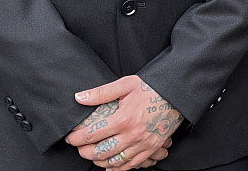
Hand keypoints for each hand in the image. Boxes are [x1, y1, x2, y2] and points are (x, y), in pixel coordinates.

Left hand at [65, 76, 181, 168]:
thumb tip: (80, 97)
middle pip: (100, 152)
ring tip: (92, 155)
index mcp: (123, 119)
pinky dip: (117, 168)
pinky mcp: (151, 149)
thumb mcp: (126, 84)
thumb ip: (101, 93)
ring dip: (99, 161)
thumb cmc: (151, 87)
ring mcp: (142, 144)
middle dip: (84, 152)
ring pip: (114, 162)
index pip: (92, 135)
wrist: (177, 94)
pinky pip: (131, 165)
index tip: (70, 137)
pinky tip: (110, 165)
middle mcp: (132, 135)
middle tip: (79, 147)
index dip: (76, 138)